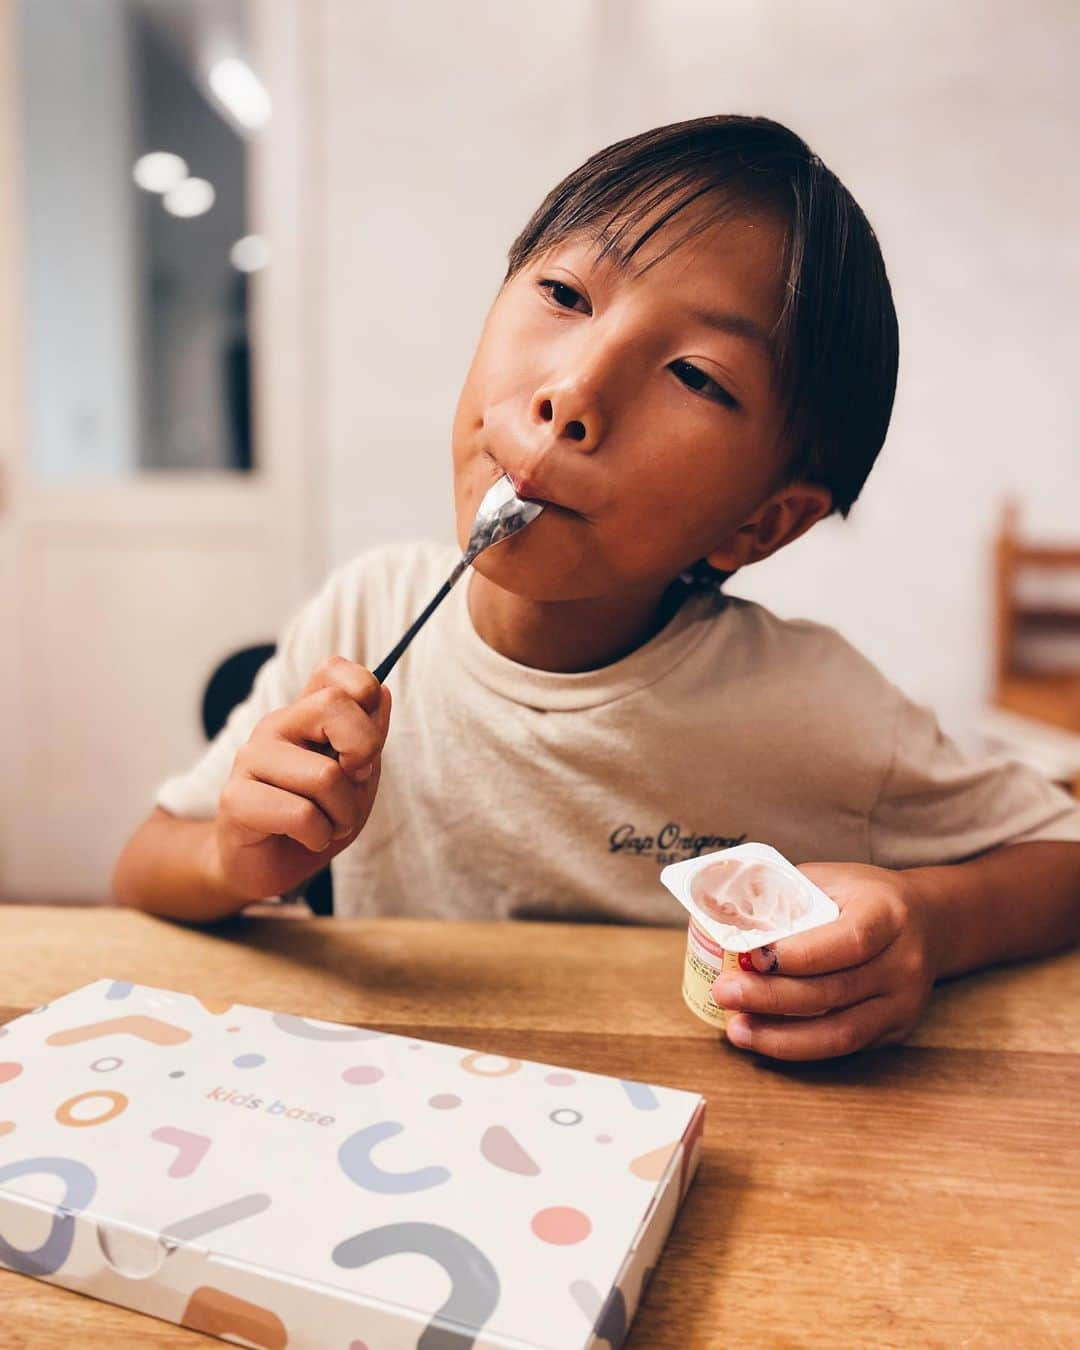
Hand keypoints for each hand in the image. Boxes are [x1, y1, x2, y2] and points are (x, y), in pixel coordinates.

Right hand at [212, 657, 390, 899]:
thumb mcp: (358, 779)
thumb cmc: (316, 819)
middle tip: (353, 786)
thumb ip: (369, 738)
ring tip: (328, 823)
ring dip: (343, 814)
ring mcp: (251, 757)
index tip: (365, 742)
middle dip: (363, 754)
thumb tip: (383, 693)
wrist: (269, 867)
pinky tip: (306, 838)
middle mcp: (275, 725)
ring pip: (325, 775)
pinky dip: (319, 835)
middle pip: (334, 705)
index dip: (364, 692)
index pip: (334, 668)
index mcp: (305, 713)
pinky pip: (302, 814)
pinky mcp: (235, 797)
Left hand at [710, 862, 936, 1059]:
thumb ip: (783, 893)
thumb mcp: (830, 878)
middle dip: (772, 997)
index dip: (799, 954)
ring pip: (840, 1032)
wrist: (927, 922)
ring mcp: (903, 1002)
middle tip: (725, 992)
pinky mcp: (895, 1030)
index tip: (751, 955)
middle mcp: (903, 961)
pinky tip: (763, 1039)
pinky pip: (844, 1047)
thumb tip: (719, 911)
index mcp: (887, 913)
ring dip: (781, 1036)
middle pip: (835, 990)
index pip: (848, 940)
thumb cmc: (862, 896)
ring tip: (736, 1029)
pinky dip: (799, 1047)